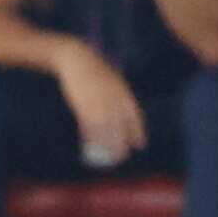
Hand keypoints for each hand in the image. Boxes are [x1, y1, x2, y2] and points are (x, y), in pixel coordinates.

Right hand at [51, 43, 147, 164]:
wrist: (77, 60)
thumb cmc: (96, 71)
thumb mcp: (114, 80)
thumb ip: (121, 96)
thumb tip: (127, 113)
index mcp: (123, 93)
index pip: (134, 117)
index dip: (138, 132)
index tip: (139, 145)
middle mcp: (112, 99)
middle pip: (120, 127)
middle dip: (122, 143)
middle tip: (122, 155)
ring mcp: (98, 103)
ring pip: (105, 130)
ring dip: (107, 145)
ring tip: (108, 156)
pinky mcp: (82, 105)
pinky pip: (88, 125)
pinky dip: (89, 136)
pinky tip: (88, 143)